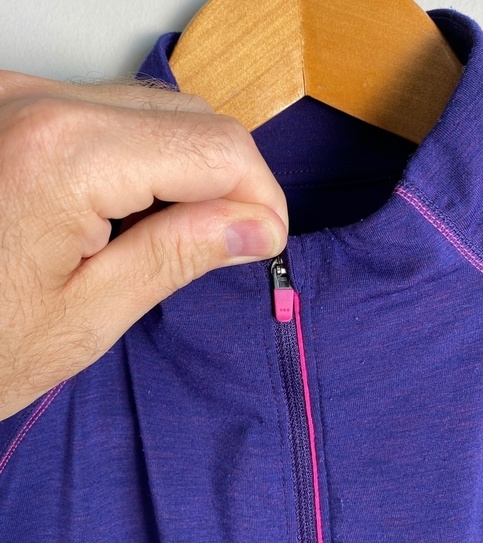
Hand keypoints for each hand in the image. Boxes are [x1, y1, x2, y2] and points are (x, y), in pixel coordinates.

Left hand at [0, 71, 287, 419]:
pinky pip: (120, 115)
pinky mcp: (14, 106)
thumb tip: (256, 227)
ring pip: (163, 110)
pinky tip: (143, 207)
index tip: (267, 241)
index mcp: (65, 157)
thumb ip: (179, 256)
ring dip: (197, 168)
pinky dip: (155, 157)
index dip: (261, 196)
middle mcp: (39, 102)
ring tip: (187, 230)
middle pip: (195, 119)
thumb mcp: (88, 316)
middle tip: (236, 239)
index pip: (217, 149)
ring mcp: (21, 96)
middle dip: (235, 180)